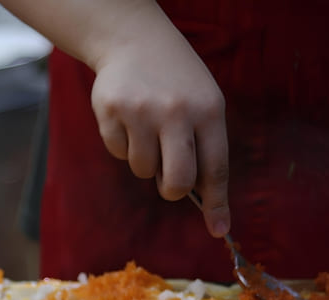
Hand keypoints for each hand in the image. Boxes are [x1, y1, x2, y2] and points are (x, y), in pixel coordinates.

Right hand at [90, 15, 230, 237]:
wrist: (134, 41)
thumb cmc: (176, 81)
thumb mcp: (202, 103)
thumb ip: (204, 147)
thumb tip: (203, 202)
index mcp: (208, 110)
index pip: (216, 168)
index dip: (217, 203)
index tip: (218, 229)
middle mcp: (176, 112)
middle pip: (177, 181)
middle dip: (172, 190)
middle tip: (168, 181)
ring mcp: (141, 112)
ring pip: (143, 170)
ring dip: (145, 160)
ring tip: (147, 128)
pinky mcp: (110, 112)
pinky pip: (119, 153)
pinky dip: (123, 144)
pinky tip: (128, 119)